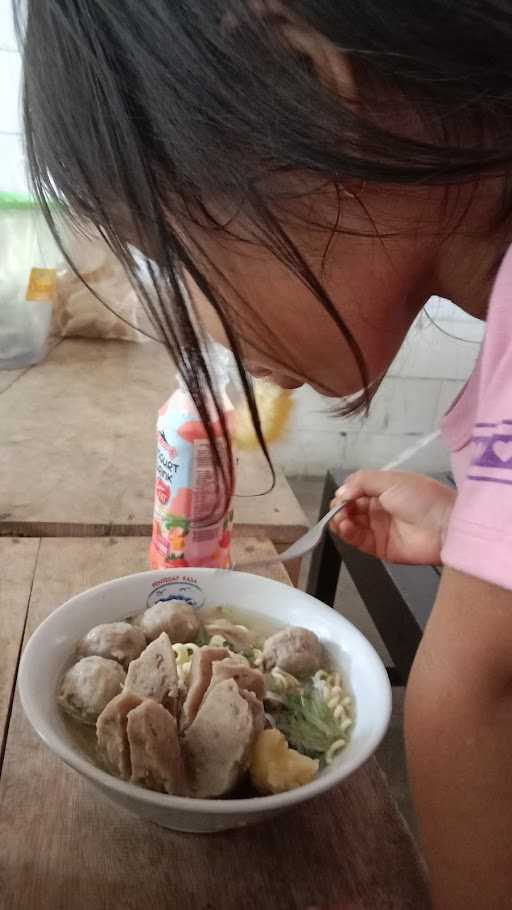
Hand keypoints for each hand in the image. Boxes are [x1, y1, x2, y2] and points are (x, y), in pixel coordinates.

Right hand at [330, 470, 454, 564]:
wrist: (446, 526)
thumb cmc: (423, 498)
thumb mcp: (391, 480)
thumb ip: (362, 482)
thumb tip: (341, 492)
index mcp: (383, 490)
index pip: (354, 491)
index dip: (345, 493)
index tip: (342, 496)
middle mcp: (379, 509)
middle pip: (349, 509)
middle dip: (340, 508)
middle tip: (340, 509)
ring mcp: (378, 529)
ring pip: (349, 525)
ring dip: (340, 520)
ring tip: (341, 519)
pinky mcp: (379, 548)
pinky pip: (357, 541)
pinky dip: (347, 534)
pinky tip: (345, 526)